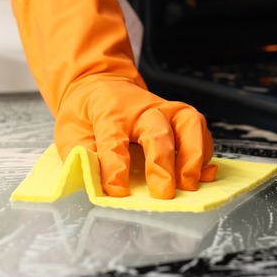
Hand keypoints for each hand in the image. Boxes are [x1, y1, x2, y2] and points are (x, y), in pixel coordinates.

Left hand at [10, 0, 215, 198]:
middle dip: (161, 164)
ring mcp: (165, 110)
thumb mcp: (71, 131)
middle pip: (157, 131)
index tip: (117, 191)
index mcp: (108, 111)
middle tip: (163, 193)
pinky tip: (203, 174)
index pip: (113, 139)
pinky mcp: (180, 116)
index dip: (115, 167)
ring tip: (189, 183)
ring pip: (188, 124)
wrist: (100, 84)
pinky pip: (200, 131)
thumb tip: (92, 178)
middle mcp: (141, 108)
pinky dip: (205, 152)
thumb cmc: (86, 113)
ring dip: (193, 155)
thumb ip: (81, 154)